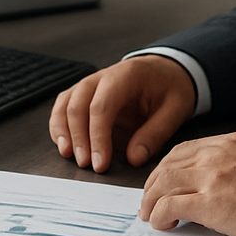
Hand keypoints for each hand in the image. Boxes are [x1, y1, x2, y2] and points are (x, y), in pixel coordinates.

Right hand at [48, 55, 195, 172]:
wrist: (165, 71)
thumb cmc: (170, 88)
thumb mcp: (176, 109)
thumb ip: (155, 134)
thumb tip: (134, 159)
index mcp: (126, 76)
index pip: (102, 106)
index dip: (98, 136)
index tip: (101, 163)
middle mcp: (101, 77)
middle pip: (78, 106)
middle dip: (79, 138)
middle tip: (87, 165)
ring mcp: (89, 84)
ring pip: (65, 105)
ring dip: (64, 132)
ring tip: (69, 156)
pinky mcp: (83, 94)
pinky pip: (63, 107)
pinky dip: (59, 126)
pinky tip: (64, 145)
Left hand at [138, 132, 235, 235]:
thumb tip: (219, 184)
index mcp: (233, 142)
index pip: (185, 149)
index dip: (167, 167)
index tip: (162, 182)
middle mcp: (219, 153)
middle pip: (168, 164)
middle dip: (153, 184)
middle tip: (148, 201)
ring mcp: (215, 177)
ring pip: (163, 184)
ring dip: (150, 201)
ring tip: (150, 216)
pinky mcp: (214, 204)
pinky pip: (170, 207)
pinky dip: (159, 216)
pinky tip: (162, 225)